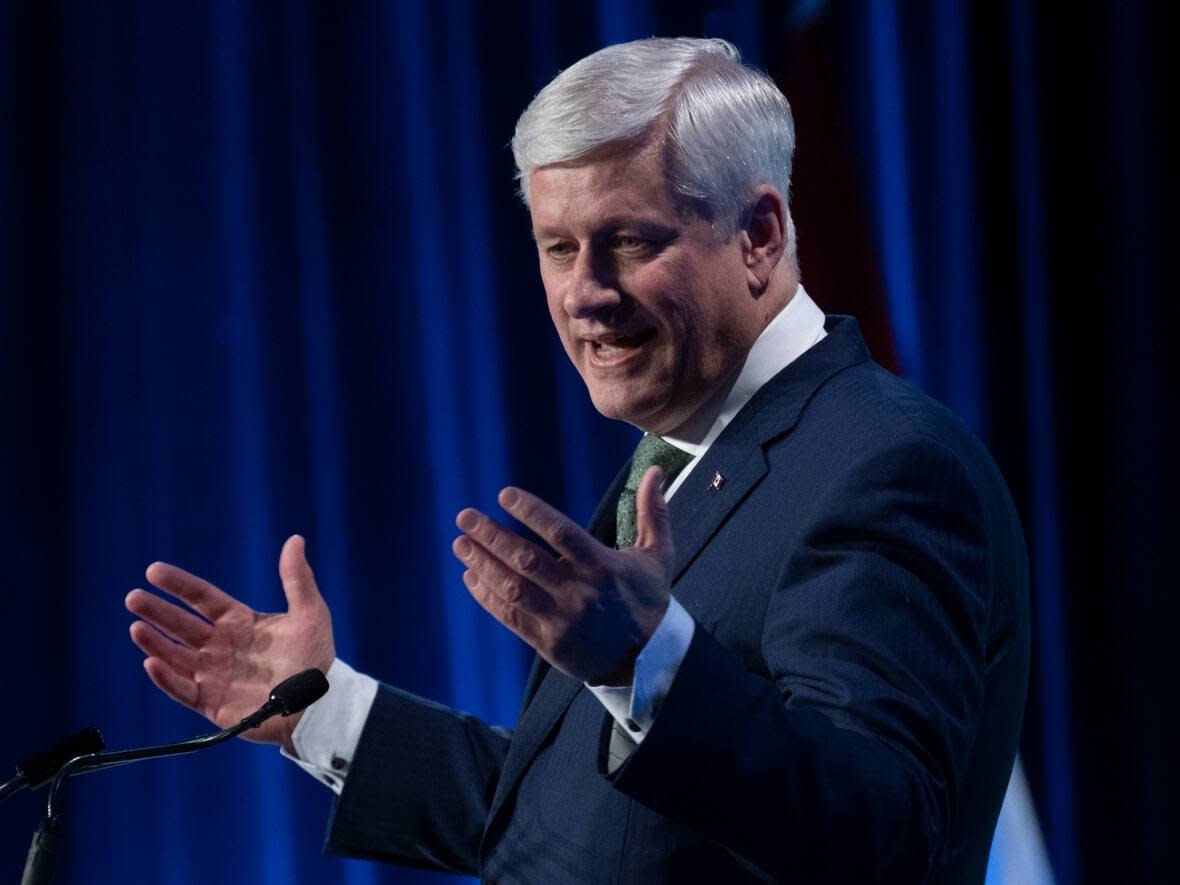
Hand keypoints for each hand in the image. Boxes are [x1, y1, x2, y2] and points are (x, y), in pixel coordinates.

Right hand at [125, 535, 334, 751]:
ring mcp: (214, 674)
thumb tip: (295, 539)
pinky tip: (152, 662)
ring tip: (136, 627)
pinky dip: (166, 678)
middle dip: (157, 612)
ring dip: (156, 642)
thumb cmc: (316, 657)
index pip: (201, 598)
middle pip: (182, 625)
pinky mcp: (212, 702)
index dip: (179, 584)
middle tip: (133, 597)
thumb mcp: (310, 612)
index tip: (153, 571)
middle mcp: (221, 646)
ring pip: (176, 656)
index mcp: (239, 622)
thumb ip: (297, 578)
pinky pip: (183, 690)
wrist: (320, 702)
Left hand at [452, 466, 673, 685]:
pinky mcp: (548, 643)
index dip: (531, 512)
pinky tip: (471, 577)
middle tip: (464, 517)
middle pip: (527, 560)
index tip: (504, 495)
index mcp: (603, 567)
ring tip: (460, 544)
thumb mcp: (659, 556)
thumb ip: (653, 512)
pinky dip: (487, 597)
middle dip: (491, 536)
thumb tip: (655, 471)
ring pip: (513, 589)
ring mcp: (561, 620)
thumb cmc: (649, 600)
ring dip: (483, 564)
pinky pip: (510, 617)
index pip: (561, 534)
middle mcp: (579, 593)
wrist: (648, 661)